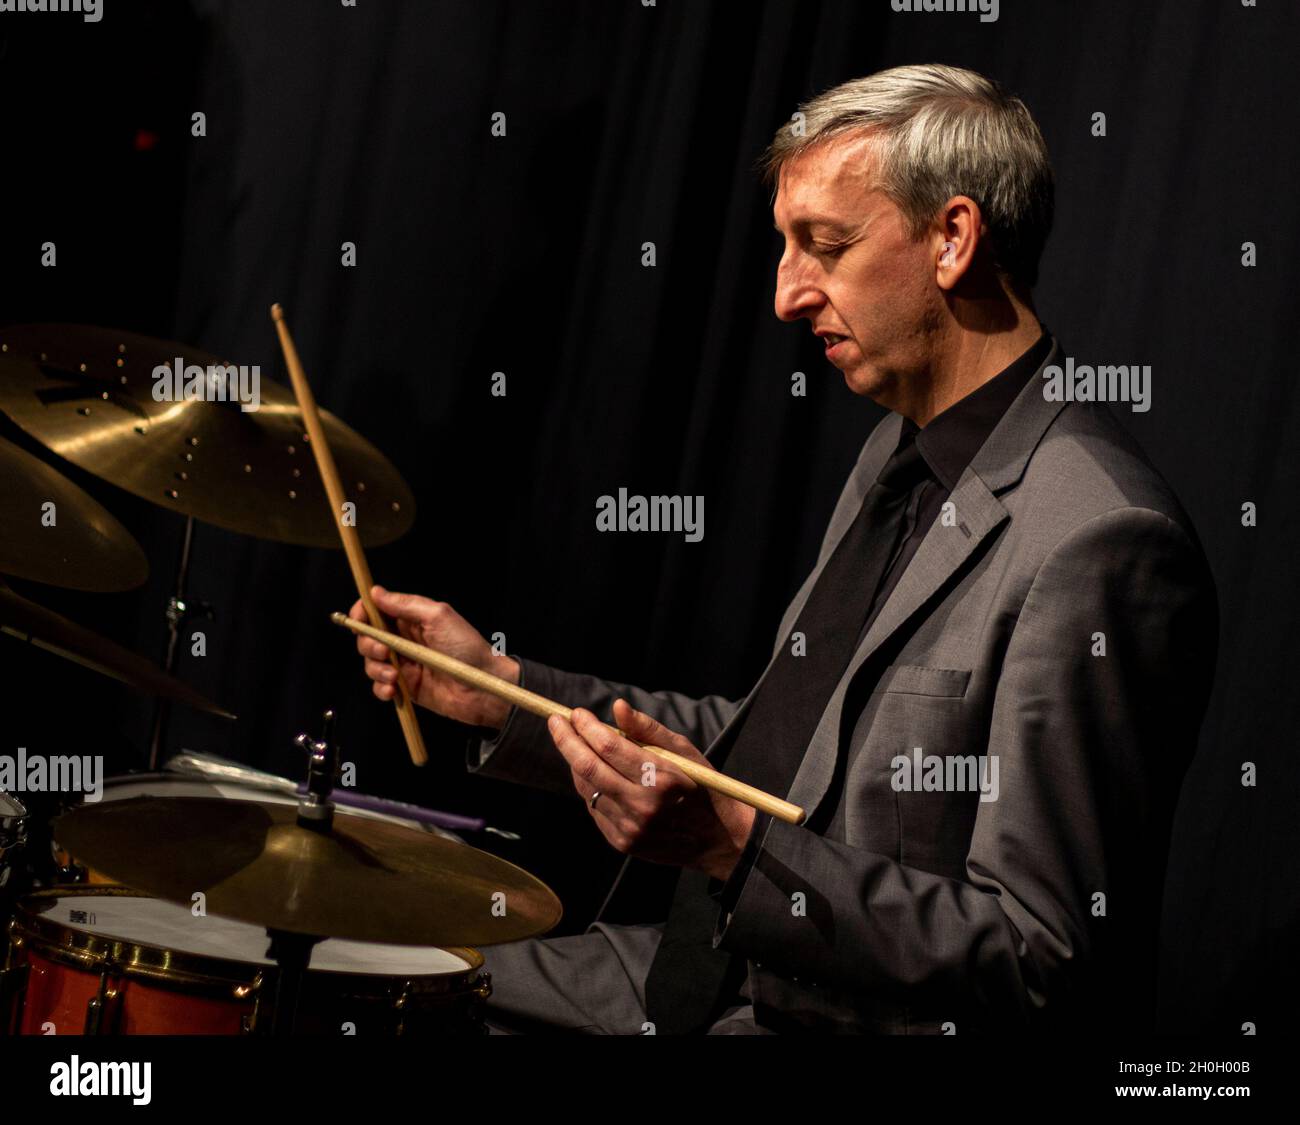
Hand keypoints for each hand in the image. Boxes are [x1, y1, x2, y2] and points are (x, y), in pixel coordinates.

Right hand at [350, 586, 518, 729]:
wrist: (482, 687)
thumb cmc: (467, 648)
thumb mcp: (438, 617)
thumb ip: (406, 605)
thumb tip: (376, 592)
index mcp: (412, 619)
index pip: (376, 612)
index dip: (362, 614)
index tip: (358, 619)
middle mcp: (404, 640)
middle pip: (368, 638)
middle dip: (369, 644)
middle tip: (385, 652)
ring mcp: (404, 664)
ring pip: (371, 663)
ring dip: (376, 669)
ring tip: (395, 675)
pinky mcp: (405, 687)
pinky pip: (380, 686)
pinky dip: (381, 688)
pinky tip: (394, 689)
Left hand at [546, 699, 755, 881]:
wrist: (717, 839)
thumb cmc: (703, 786)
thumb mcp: (684, 751)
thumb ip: (648, 729)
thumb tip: (617, 707)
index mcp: (661, 778)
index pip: (610, 747)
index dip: (586, 727)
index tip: (576, 713)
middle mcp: (643, 806)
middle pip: (588, 767)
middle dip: (566, 740)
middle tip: (556, 721)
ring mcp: (630, 828)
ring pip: (587, 788)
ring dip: (575, 762)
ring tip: (576, 744)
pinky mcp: (622, 843)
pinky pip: (594, 808)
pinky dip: (589, 786)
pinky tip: (595, 773)